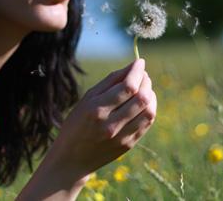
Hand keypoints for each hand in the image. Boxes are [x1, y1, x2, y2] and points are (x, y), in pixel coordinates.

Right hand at [44, 58, 156, 179]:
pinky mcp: (128, 145)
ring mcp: (121, 137)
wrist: (71, 159)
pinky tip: (144, 102)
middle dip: (146, 81)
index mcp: (96, 109)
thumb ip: (109, 81)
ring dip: (151, 94)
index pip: (127, 87)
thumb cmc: (77, 123)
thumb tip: (132, 67)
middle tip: (142, 74)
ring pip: (148, 111)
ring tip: (145, 87)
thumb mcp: (87, 99)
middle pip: (141, 98)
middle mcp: (110, 124)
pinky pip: (147, 123)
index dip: (137, 71)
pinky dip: (150, 108)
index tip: (140, 62)